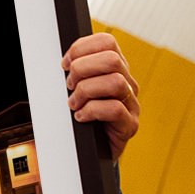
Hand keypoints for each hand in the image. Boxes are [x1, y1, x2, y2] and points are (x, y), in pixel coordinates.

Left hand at [62, 32, 139, 159]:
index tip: (65, 64)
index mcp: (115, 69)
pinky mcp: (130, 125)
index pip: (106, 42)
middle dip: (82, 69)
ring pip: (115, 82)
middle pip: (111, 59)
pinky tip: (81, 117)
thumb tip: (63, 62)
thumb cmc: (83, 116)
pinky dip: (91, 111)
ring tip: (74, 103)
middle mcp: (127, 83)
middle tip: (69, 85)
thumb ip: (76, 72)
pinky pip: (115, 109)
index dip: (81, 48)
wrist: (92, 151)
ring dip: (86, 91)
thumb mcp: (77, 89)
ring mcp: (132, 104)